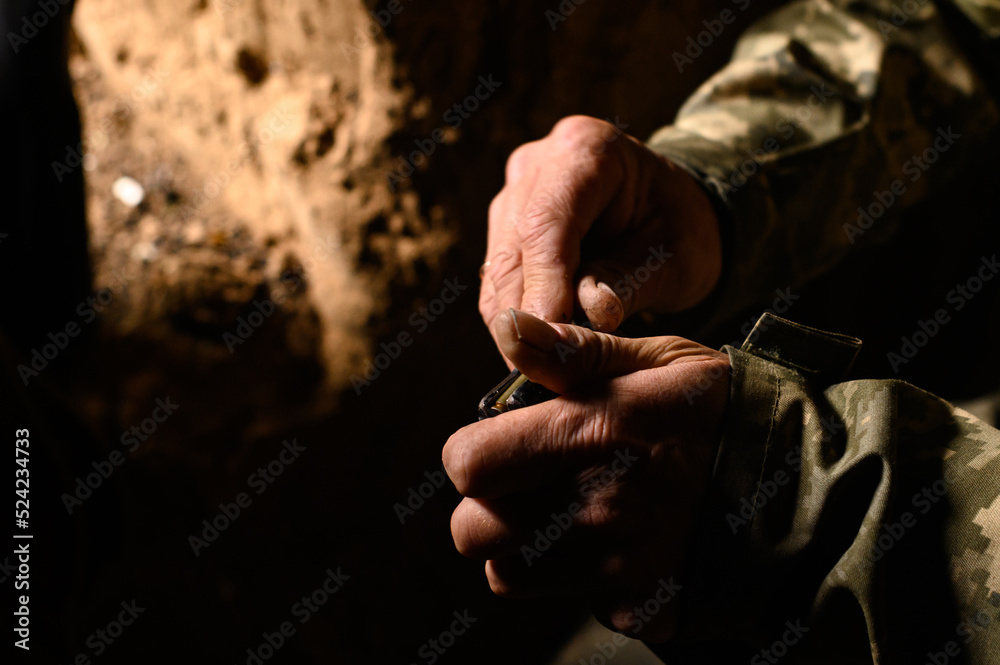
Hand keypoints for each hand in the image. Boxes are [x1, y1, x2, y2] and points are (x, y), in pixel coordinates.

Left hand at [443, 309, 729, 640]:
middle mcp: (597, 507)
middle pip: (474, 532)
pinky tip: (617, 545)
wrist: (805, 485)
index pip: (468, 464)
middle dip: (488, 507)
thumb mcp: (657, 361)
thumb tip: (508, 327)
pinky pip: (572, 601)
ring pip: (509, 575)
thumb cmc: (719, 411)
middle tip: (527, 485)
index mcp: (593, 432)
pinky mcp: (639, 606)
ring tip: (566, 514)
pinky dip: (579, 579)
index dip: (473, 452)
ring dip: (522, 548)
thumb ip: (574, 351)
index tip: (502, 444)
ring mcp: (618, 566)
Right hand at [479, 116, 721, 358]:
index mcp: (586, 149)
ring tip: (546, 373)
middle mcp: (537, 166)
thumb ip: (630, 280)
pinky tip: (539, 356)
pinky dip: (516, 323)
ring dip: (517, 328)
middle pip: (514, 249)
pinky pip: (499, 284)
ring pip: (498, 273)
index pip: (548, 222)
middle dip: (525, 317)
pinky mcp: (504, 231)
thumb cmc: (680, 227)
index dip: (543, 284)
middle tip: (546, 374)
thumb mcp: (675, 254)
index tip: (549, 338)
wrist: (669, 212)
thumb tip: (590, 315)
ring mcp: (513, 196)